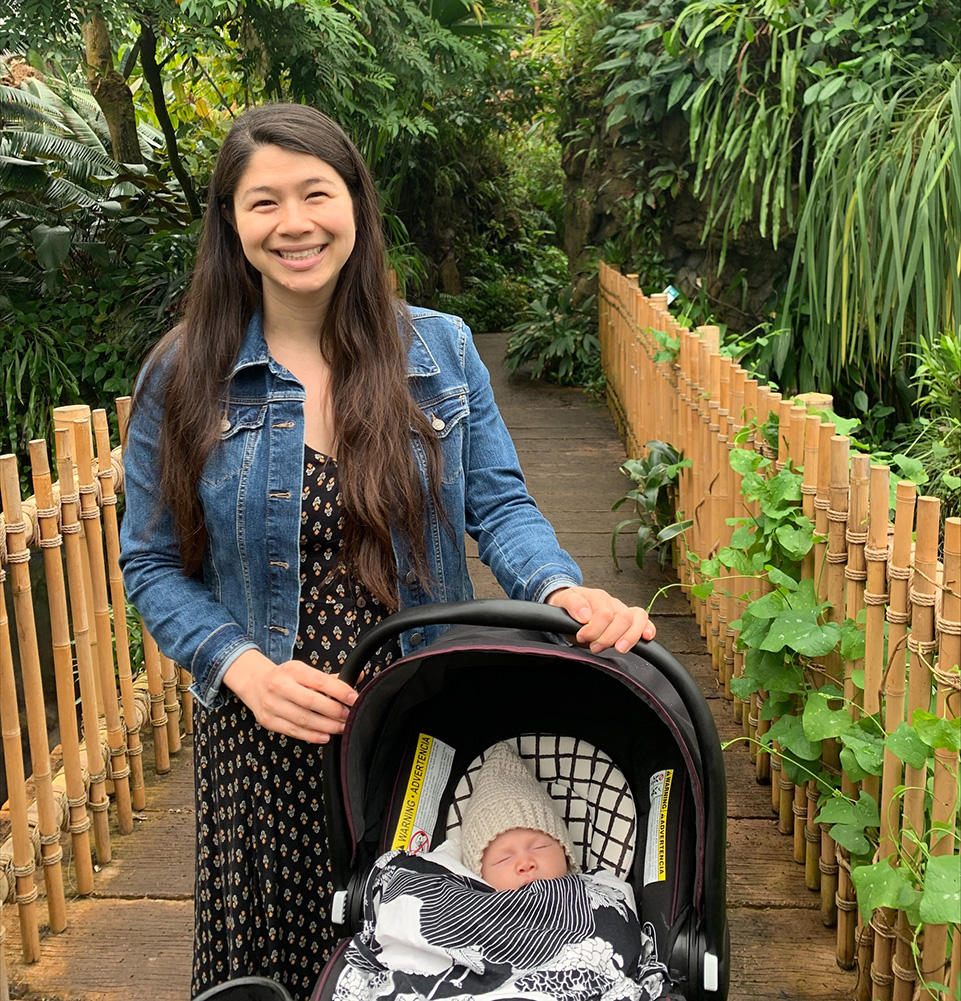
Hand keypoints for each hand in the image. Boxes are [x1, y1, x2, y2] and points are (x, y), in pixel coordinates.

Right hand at [223, 648, 357, 741]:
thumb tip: (358, 676)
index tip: (354, 699)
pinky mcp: (268, 721)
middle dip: (335, 711)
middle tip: (349, 716)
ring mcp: (272, 705)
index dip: (340, 691)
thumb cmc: (286, 677)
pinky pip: (294, 731)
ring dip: (327, 726)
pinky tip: (325, 736)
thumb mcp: (304, 671)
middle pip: (312, 702)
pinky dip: (312, 736)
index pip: (321, 681)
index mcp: (293, 670)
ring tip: (341, 728)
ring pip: (304, 719)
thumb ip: (329, 678)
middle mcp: (280, 686)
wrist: (255, 684)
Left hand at [544, 586, 654, 653]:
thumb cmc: (570, 605)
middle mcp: (614, 603)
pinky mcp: (630, 621)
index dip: (593, 629)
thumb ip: (572, 604)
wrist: (572, 607)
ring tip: (618, 648)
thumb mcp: (563, 600)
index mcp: (598, 596)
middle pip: (623, 618)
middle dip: (608, 637)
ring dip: (629, 638)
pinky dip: (648, 629)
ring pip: (637, 620)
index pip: (604, 613)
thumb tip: (585, 614)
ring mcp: (623, 611)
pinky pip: (645, 622)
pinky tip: (646, 637)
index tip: (581, 636)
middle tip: (594, 647)